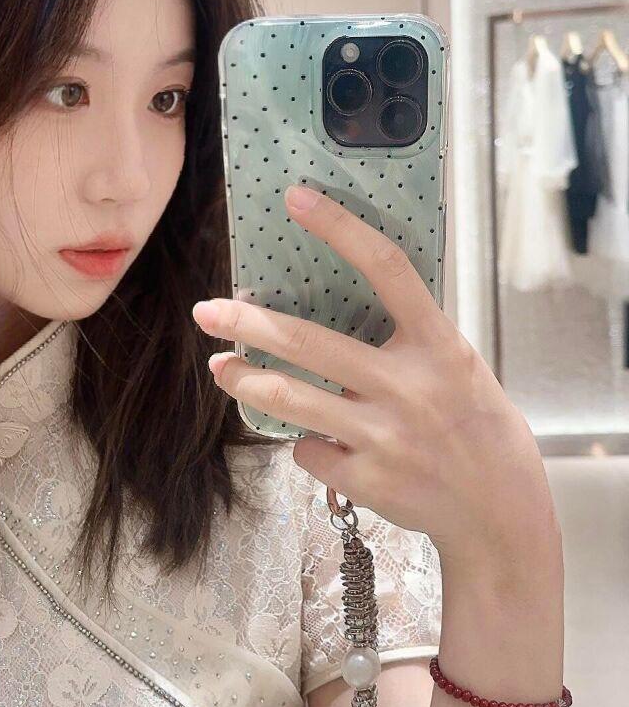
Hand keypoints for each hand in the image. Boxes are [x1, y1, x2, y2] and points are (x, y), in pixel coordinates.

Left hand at [191, 183, 557, 568]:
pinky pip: (308, 450)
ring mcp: (383, 436)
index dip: (340, 229)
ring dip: (244, 381)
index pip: (387, 270)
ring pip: (288, 399)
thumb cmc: (475, 425)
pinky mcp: (364, 478)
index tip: (296, 199)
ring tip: (223, 367)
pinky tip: (322, 443)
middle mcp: (409, 386)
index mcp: (439, 345)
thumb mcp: (457, 366)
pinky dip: (307, 443)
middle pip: (307, 342)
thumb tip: (330, 307)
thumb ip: (405, 339)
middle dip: (246, 325)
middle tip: (207, 312)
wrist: (499, 508)